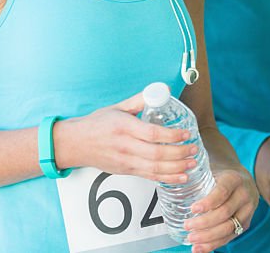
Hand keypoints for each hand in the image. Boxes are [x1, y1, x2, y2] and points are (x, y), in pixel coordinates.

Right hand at [54, 92, 197, 183]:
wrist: (75, 144)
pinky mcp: (126, 171)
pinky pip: (149, 177)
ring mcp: (125, 161)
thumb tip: (161, 90)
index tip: (186, 133)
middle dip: (179, 153)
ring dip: (177, 168)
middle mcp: (125, 146)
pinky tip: (181, 177)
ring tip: (192, 163)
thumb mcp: (118, 107)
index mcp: (125, 127)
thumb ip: (140, 100)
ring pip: (154, 168)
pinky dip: (167, 178)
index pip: (152, 133)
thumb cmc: (97, 124)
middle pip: (156, 153)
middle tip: (194, 149)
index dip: (172, 135)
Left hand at [185, 169, 258, 251]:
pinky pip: (230, 237)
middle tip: (187, 226)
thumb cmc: (222, 178)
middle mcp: (244, 195)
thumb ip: (198, 178)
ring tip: (192, 239)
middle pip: (225, 212)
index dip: (208, 202)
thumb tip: (173, 183)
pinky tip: (200, 248)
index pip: (222, 192)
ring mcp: (247, 211)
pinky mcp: (245, 224)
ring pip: (229, 228)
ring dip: (208, 237)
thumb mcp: (214, 171)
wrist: (243, 181)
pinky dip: (214, 244)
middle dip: (204, 223)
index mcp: (234, 179)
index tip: (193, 209)